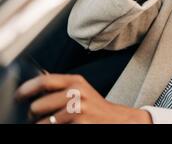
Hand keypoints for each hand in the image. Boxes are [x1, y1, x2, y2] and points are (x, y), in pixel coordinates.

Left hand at [15, 74, 151, 123]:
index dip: (26, 89)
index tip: (18, 96)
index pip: (44, 81)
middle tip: (35, 116)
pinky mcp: (81, 124)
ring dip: (42, 125)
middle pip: (38, 105)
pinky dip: (54, 128)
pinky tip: (63, 126)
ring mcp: (79, 110)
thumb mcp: (81, 89)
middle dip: (33, 114)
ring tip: (51, 123)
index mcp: (76, 81)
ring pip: (44, 122)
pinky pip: (55, 129)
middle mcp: (77, 93)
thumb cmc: (96, 107)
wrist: (119, 120)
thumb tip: (38, 77)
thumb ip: (61, 84)